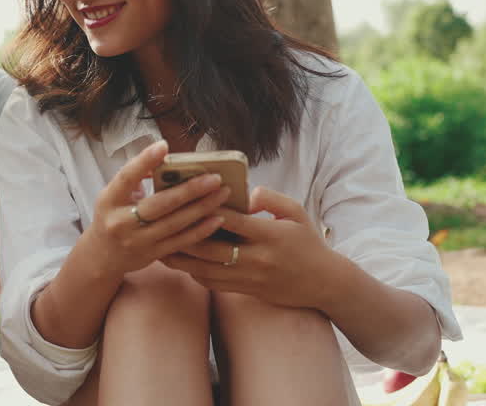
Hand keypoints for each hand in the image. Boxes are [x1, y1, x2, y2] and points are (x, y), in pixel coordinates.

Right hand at [81, 140, 233, 277]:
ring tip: (223, 193)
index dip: (144, 161)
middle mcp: (121, 222)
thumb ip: (135, 178)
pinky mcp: (151, 255)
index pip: (127, 177)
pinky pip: (181, 242)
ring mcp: (137, 241)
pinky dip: (201, 230)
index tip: (164, 145)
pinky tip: (218, 218)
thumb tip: (164, 160)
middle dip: (190, 190)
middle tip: (215, 177)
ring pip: (175, 223)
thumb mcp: (113, 195)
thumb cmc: (112, 216)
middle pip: (160, 204)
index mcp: (109, 200)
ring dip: (202, 208)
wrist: (102, 256)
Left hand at [159, 186, 339, 308]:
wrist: (324, 283)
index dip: (208, 209)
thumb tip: (246, 193)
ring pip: (207, 271)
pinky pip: (214, 284)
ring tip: (161, 245)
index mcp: (269, 235)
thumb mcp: (297, 212)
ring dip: (182, 259)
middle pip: (211, 248)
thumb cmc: (309, 242)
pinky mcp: (247, 291)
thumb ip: (271, 198)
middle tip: (162, 223)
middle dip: (184, 236)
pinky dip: (195, 273)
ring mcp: (250, 278)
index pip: (232, 221)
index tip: (187, 197)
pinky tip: (182, 262)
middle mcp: (257, 259)